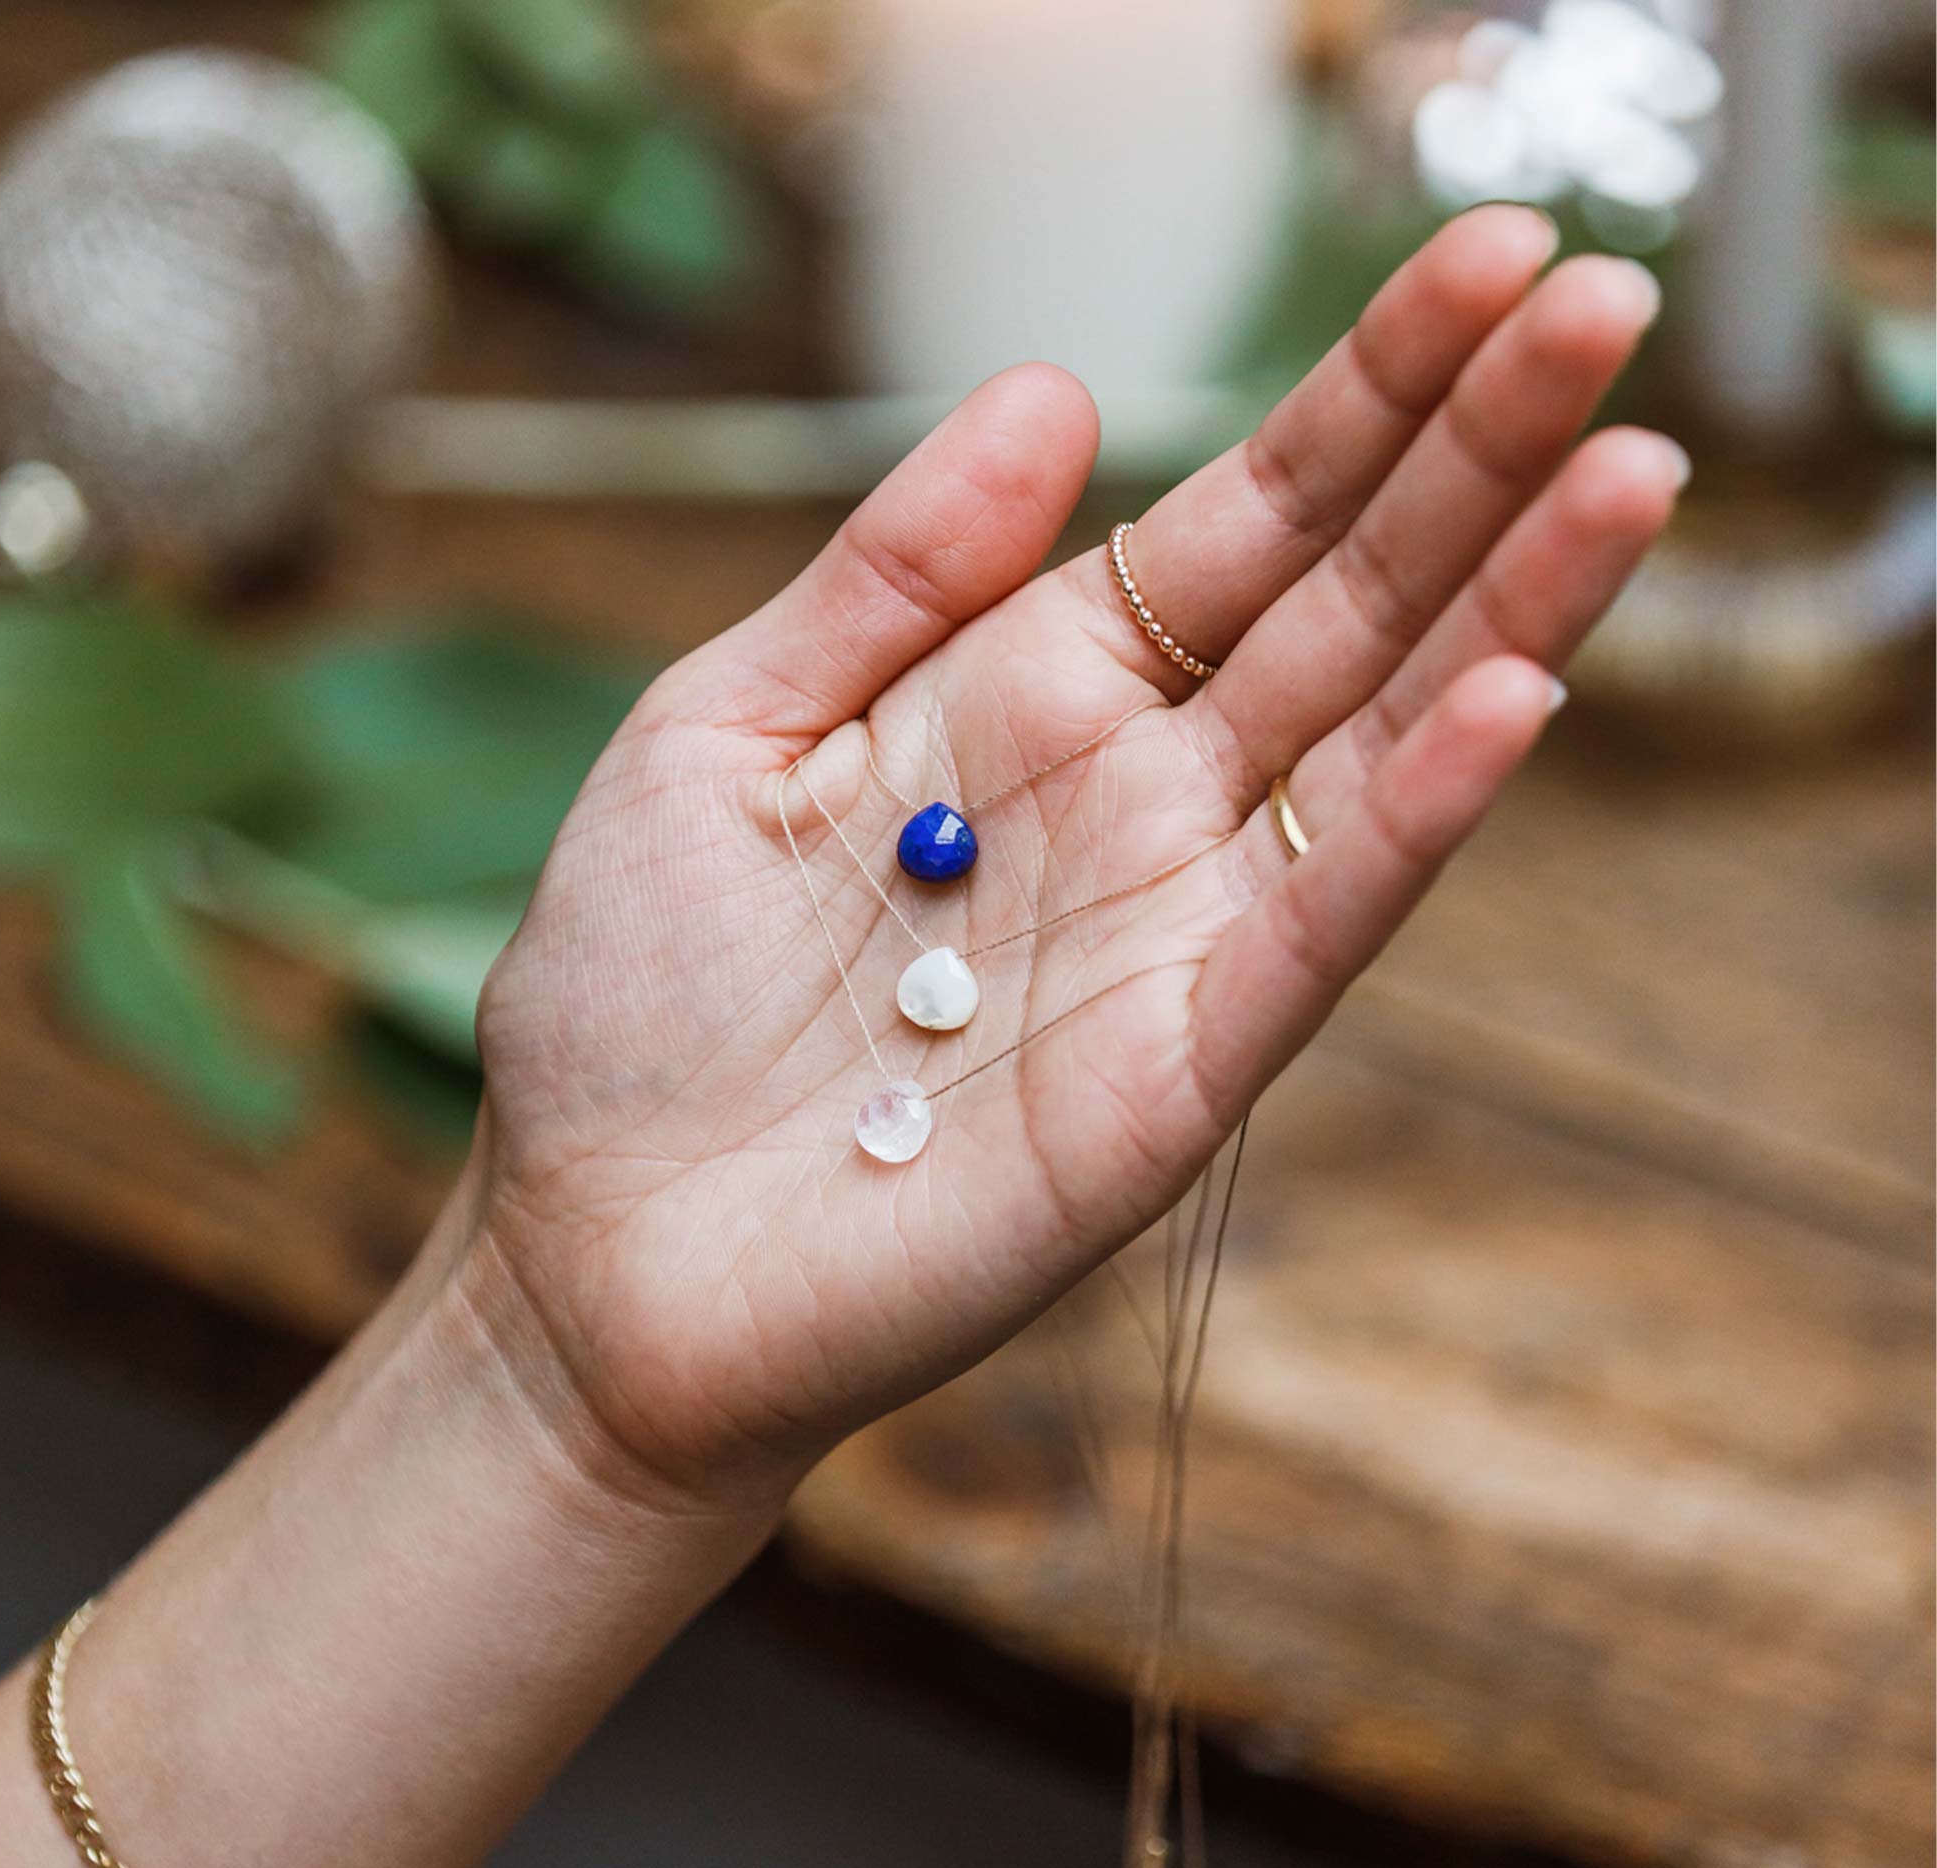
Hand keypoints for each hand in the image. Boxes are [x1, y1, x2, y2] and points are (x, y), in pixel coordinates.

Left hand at [468, 209, 1679, 1513]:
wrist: (595, 1252)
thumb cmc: (635, 999)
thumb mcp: (725, 729)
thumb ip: (890, 574)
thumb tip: (1057, 388)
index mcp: (1025, 700)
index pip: (1236, 526)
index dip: (1358, 397)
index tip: (1480, 259)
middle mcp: (1127, 805)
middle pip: (1338, 610)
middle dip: (1473, 460)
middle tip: (1602, 297)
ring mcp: (1164, 942)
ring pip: (1370, 754)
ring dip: (1505, 611)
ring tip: (1628, 463)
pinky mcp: (1170, 1084)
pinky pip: (1310, 936)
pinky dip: (1412, 826)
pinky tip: (1505, 698)